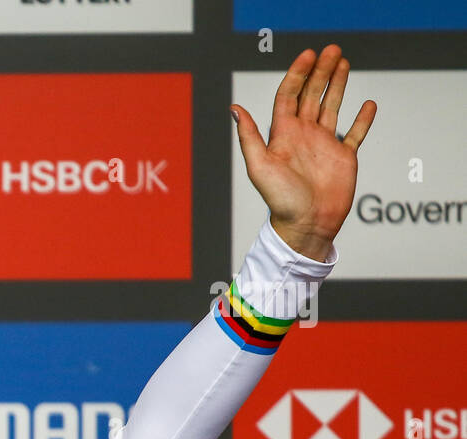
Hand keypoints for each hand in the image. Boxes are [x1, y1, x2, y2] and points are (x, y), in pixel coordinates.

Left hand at [231, 44, 376, 260]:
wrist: (306, 225)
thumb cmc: (280, 200)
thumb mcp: (259, 166)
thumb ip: (249, 136)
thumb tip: (234, 108)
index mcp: (283, 134)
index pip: (289, 96)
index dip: (297, 74)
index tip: (308, 55)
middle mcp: (303, 135)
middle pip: (312, 95)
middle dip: (320, 72)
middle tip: (331, 50)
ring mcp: (324, 145)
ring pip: (332, 107)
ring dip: (337, 85)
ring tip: (343, 63)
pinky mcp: (343, 157)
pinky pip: (355, 133)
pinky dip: (362, 120)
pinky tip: (368, 104)